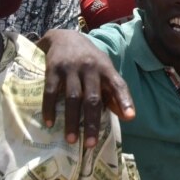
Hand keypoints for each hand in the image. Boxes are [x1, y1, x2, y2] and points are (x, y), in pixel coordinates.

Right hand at [38, 29, 135, 147]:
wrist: (64, 36)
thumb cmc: (88, 58)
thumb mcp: (104, 68)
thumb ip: (113, 91)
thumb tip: (126, 116)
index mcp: (105, 68)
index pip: (118, 84)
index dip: (124, 100)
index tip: (130, 117)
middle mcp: (89, 67)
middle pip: (92, 98)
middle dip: (92, 122)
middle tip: (91, 144)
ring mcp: (71, 67)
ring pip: (72, 98)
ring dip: (72, 120)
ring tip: (72, 139)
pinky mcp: (53, 68)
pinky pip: (50, 91)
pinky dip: (49, 108)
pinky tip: (50, 123)